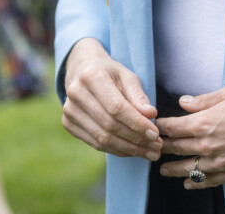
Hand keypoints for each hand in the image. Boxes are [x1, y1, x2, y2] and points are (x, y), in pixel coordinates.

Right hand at [62, 38, 161, 160]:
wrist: (83, 72)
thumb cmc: (110, 74)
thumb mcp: (127, 76)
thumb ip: (138, 95)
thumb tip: (151, 115)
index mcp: (92, 76)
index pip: (116, 107)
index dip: (136, 123)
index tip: (155, 134)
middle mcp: (76, 93)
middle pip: (110, 125)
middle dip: (136, 139)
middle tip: (156, 147)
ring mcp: (69, 110)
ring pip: (102, 139)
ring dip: (129, 149)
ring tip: (149, 153)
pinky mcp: (68, 124)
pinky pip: (95, 144)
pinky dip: (116, 150)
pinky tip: (132, 151)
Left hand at [157, 86, 224, 187]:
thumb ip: (202, 100)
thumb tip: (184, 102)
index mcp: (204, 122)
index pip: (174, 128)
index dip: (161, 127)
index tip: (154, 126)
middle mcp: (207, 145)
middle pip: (177, 149)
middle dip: (163, 148)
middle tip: (153, 149)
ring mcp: (219, 162)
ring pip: (189, 169)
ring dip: (173, 169)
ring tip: (163, 170)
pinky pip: (208, 181)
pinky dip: (195, 182)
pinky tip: (188, 182)